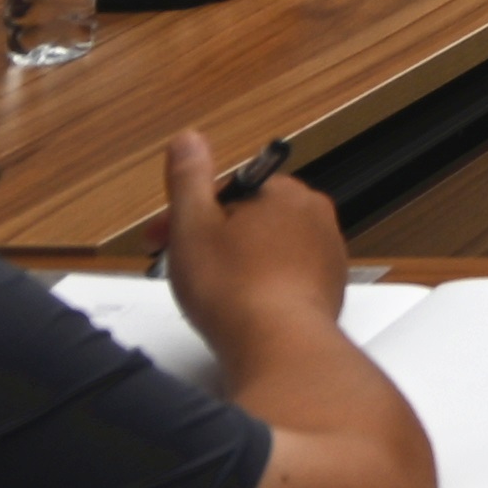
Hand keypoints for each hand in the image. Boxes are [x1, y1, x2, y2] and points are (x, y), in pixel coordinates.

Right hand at [155, 124, 355, 342]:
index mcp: (285, 193)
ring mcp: (325, 254)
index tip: (160, 237)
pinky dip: (259, 288)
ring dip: (234, 263)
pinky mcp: (327, 289)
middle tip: (180, 265)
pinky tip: (239, 308)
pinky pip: (284, 278)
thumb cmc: (237, 290)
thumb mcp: (194, 225)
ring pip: (266, 249)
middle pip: (248, 219)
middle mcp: (314, 218)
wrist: (279, 346)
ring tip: (209, 292)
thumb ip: (189, 179)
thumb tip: (188, 140)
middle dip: (209, 238)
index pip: (227, 191)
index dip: (185, 214)